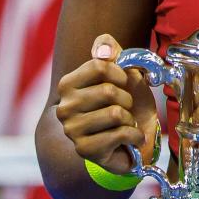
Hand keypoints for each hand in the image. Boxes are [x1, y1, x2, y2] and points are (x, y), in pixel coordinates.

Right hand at [54, 33, 157, 173]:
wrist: (130, 141)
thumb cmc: (124, 103)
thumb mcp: (122, 71)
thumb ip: (110, 50)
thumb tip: (104, 48)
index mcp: (67, 85)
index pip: (99, 66)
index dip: (121, 74)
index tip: (123, 83)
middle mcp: (64, 108)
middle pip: (108, 91)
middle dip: (127, 100)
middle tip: (125, 108)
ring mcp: (72, 131)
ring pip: (115, 114)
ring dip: (130, 119)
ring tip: (125, 123)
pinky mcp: (85, 150)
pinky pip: (120, 134)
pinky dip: (134, 135)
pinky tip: (130, 138)